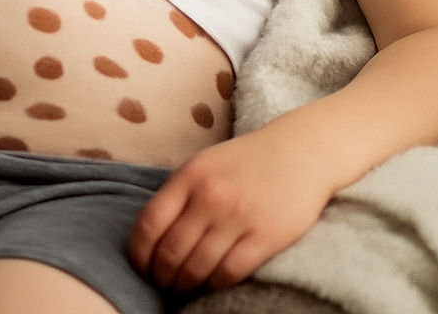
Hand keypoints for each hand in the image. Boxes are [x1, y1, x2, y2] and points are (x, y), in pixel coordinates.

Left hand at [128, 127, 332, 291]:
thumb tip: (151, 234)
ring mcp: (238, 217)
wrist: (299, 152)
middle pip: (170, 252)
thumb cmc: (246, 161)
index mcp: (190, 176)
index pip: (149, 224)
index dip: (138, 253)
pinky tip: (211, 282)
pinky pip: (229, 273)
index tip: (141, 266)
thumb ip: (179, 193)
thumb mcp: (204, 164)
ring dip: (185, 284)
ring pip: (197, 267)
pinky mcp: (266, 237)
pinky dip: (214, 284)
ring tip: (183, 285)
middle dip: (161, 275)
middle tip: (162, 282)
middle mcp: (210, 196)